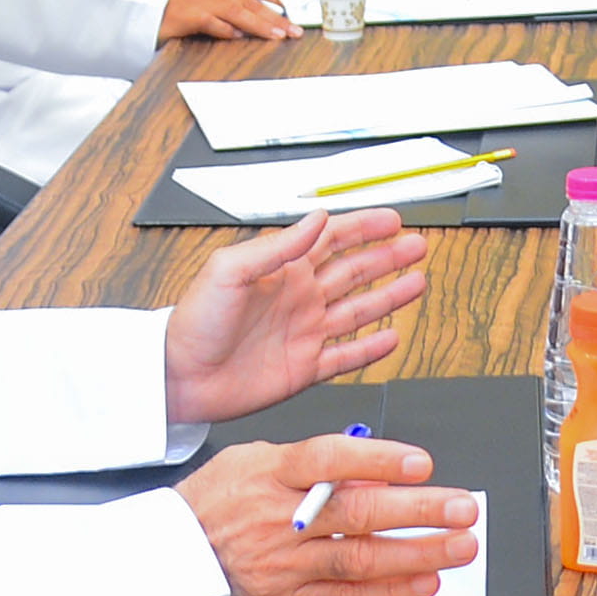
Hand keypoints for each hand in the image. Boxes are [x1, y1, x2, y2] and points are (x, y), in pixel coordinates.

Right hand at [159, 0, 295, 45]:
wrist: (144, 12)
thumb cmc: (177, 9)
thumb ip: (230, 5)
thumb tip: (255, 19)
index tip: (291, 12)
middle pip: (251, 0)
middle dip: (276, 16)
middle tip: (295, 30)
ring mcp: (200, 0)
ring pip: (237, 11)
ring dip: (260, 24)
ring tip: (277, 36)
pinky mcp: (188, 16)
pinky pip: (212, 23)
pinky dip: (226, 30)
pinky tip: (238, 36)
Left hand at [164, 207, 431, 422]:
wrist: (178, 376)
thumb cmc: (192, 322)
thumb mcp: (229, 271)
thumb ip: (277, 246)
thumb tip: (315, 219)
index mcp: (282, 270)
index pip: (332, 239)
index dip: (363, 227)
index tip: (392, 219)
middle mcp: (298, 299)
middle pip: (355, 271)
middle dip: (388, 257)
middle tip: (417, 245)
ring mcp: (304, 334)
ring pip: (359, 310)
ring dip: (389, 296)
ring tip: (418, 283)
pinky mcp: (303, 368)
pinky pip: (347, 356)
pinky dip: (372, 348)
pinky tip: (392, 336)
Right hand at [178, 431, 481, 595]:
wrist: (167, 563)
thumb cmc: (213, 506)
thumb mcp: (253, 463)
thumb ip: (312, 466)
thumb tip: (369, 470)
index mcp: (270, 476)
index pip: (329, 461)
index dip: (377, 461)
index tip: (420, 463)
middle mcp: (280, 521)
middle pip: (357, 514)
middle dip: (418, 512)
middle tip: (462, 507)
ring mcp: (285, 566)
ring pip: (360, 560)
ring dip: (418, 554)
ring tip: (459, 546)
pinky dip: (390, 593)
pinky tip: (424, 582)